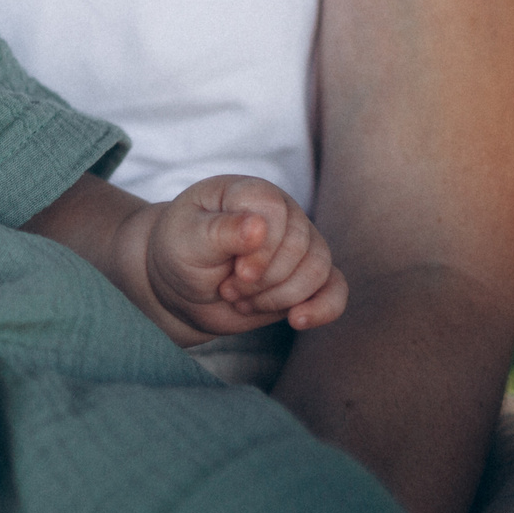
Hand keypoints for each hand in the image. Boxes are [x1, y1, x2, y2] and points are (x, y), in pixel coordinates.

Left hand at [146, 174, 347, 337]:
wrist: (180, 285)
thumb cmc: (178, 251)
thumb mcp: (186, 239)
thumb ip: (220, 230)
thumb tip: (259, 226)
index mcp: (250, 193)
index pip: (276, 212)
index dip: (262, 250)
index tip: (237, 273)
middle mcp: (282, 213)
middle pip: (300, 247)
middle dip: (264, 280)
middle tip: (229, 289)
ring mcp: (298, 245)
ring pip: (318, 270)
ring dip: (278, 297)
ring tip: (241, 300)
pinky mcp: (306, 277)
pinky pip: (335, 289)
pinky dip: (324, 307)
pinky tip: (299, 320)